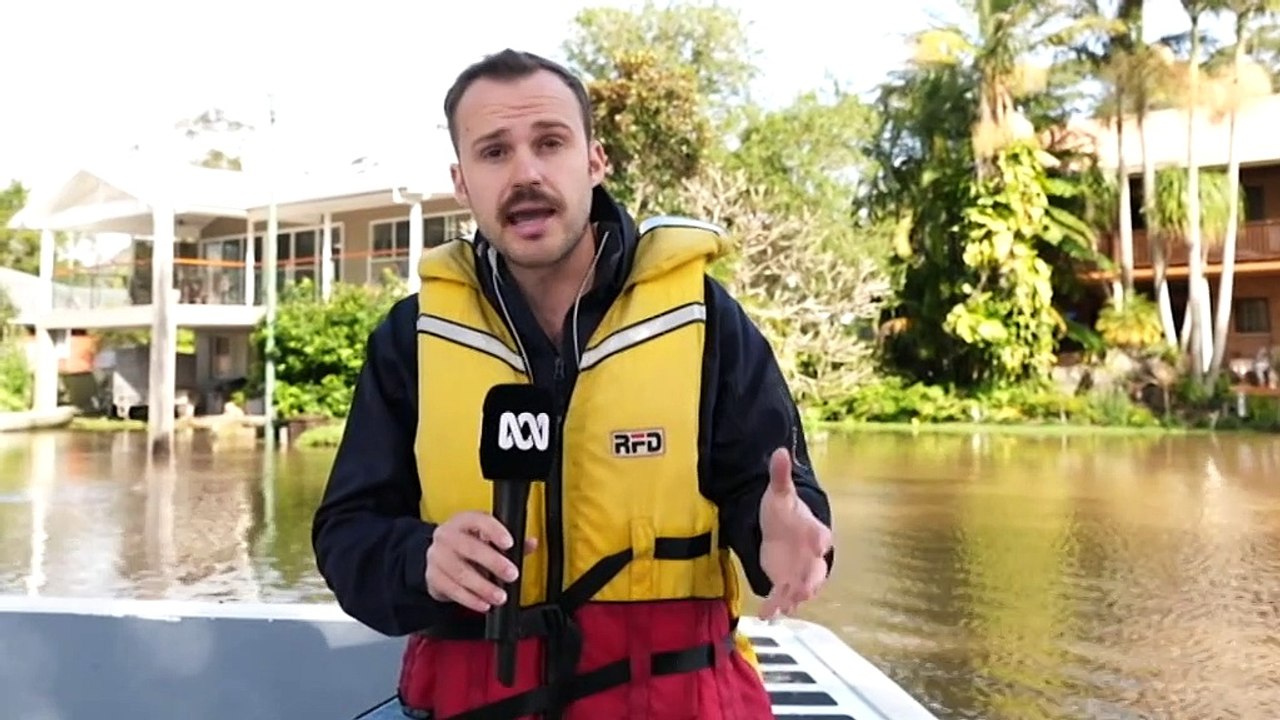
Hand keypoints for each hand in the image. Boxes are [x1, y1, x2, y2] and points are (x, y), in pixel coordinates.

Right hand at [425, 511, 537, 613]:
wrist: (439, 560)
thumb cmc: (468, 547)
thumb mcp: (487, 540)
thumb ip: (511, 542)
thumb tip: (531, 543)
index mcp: (463, 521)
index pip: (478, 520)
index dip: (494, 531)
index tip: (509, 544)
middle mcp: (447, 536)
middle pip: (470, 547)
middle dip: (494, 563)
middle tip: (511, 574)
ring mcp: (437, 556)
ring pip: (461, 572)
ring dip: (483, 587)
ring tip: (500, 596)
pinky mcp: (433, 577)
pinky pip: (452, 590)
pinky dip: (470, 599)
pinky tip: (484, 604)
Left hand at [758, 447, 832, 619]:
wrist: (781, 529)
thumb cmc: (785, 511)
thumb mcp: (779, 492)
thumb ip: (780, 475)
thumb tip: (779, 450)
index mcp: (813, 530)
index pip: (821, 535)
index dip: (821, 539)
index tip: (821, 542)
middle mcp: (810, 555)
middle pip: (816, 570)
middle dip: (811, 580)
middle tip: (805, 588)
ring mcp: (799, 571)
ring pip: (801, 588)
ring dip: (793, 598)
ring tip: (782, 607)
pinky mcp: (785, 582)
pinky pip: (783, 596)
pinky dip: (776, 606)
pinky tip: (766, 614)